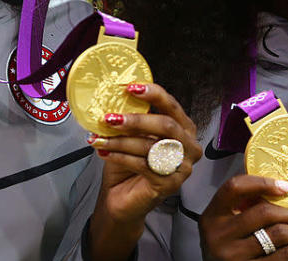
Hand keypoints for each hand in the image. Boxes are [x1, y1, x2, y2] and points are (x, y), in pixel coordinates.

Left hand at [88, 83, 201, 259]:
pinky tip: (105, 153)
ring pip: (150, 146)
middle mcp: (189, 147)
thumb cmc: (130, 165)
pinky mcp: (169, 185)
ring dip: (120, 141)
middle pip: (166, 125)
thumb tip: (117, 96)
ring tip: (99, 138)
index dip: (153, 94)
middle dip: (135, 120)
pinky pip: (142, 164)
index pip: (172, 106)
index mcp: (185, 129)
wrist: (122, 199)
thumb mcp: (133, 135)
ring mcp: (182, 168)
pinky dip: (120, 157)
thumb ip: (134, 117)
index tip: (130, 88)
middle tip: (110, 118)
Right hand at [199, 174, 287, 260]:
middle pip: (264, 212)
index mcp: (213, 215)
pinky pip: (281, 258)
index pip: (236, 187)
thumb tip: (280, 194)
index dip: (263, 183)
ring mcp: (233, 256)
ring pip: (277, 235)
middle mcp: (220, 235)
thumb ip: (244, 205)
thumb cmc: (224, 245)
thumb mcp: (224, 222)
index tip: (286, 187)